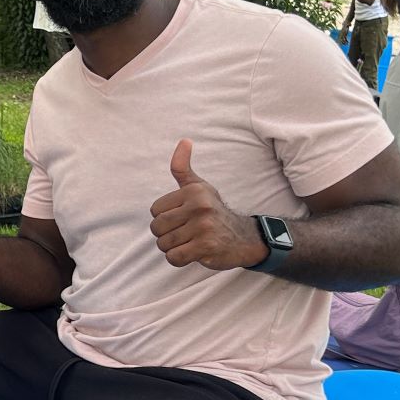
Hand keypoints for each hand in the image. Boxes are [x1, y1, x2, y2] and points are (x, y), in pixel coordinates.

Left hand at [149, 140, 263, 269]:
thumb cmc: (214, 211)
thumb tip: (184, 141)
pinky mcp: (206, 247)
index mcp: (193, 191)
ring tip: (189, 242)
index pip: (155, 210)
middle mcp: (199, 207)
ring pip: (164, 244)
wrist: (244, 237)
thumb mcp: (199, 187)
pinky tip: (193, 252)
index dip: (164, 218)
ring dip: (173, 248)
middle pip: (157, 227)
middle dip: (166, 235)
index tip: (181, 218)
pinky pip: (174, 257)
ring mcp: (203, 227)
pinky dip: (179, 259)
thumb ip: (183, 168)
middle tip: (184, 233)